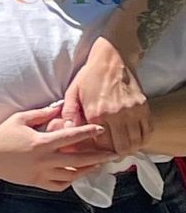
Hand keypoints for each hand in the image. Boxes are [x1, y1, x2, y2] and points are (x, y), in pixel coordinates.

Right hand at [0, 105, 109, 190]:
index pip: (71, 137)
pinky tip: (74, 175)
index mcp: (41, 143)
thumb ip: (42, 114)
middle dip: (98, 157)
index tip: (101, 129)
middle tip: (112, 154)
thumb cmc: (1, 135)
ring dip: (87, 170)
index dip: (88, 132)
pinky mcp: (35, 182)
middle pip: (79, 161)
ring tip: (97, 165)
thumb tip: (61, 107)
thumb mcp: (20, 119)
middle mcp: (43, 160)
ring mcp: (40, 173)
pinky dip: (69, 181)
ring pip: (71, 175)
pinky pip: (58, 186)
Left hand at [63, 36, 151, 156]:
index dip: (96, 153)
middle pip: (119, 147)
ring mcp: (132, 111)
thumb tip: (66, 130)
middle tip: (108, 155)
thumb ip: (69, 113)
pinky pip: (147, 131)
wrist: (113, 57)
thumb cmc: (90, 75)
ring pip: (135, 142)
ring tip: (120, 149)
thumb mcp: (72, 92)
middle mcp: (116, 114)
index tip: (93, 154)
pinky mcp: (143, 106)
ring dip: (128, 149)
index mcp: (96, 113)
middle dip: (113, 154)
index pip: (99, 144)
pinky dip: (141, 139)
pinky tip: (133, 140)